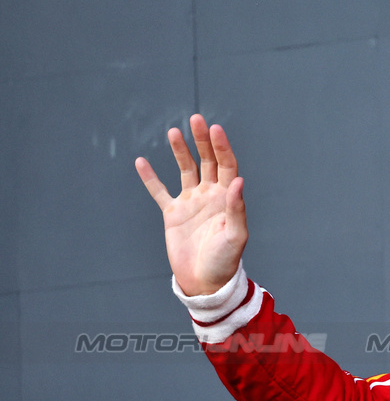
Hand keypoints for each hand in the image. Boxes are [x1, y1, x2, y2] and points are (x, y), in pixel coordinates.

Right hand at [136, 114, 246, 295]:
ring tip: (174, 132)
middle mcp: (210, 196)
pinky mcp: (173, 214)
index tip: (214, 129)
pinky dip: (150, 178)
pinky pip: (159, 191)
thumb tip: (238, 181)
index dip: (221, 147)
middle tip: (196, 119)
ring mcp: (191, 203)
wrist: (205, 281)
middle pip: (207, 161)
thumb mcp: (235, 236)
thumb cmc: (225, 261)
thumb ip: (236, 209)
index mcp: (228, 198)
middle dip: (202, 140)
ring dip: (181, 151)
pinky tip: (142, 161)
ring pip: (186, 170)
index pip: (226, 165)